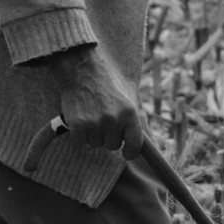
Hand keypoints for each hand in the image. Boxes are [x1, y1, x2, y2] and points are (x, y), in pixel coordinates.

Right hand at [49, 44, 143, 158]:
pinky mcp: (78, 125)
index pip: (135, 144)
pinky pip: (81, 141)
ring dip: (93, 134)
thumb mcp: (128, 98)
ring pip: (96, 143)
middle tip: (102, 121)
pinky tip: (80, 119)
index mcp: (129, 113)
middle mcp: (113, 120)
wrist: (81, 71)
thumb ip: (135, 119)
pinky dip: (79, 134)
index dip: (130, 152)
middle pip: (112, 145)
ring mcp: (95, 123)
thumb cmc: (106, 84)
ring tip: (90, 116)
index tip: (126, 153)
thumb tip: (145, 143)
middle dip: (107, 136)